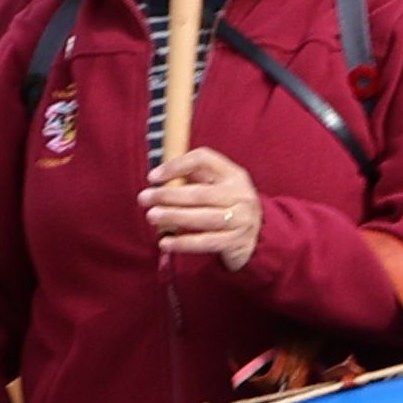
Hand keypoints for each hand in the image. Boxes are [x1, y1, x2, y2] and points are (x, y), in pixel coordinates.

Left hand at [142, 141, 263, 271]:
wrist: (258, 237)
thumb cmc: (227, 206)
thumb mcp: (218, 186)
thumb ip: (194, 179)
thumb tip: (156, 179)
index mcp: (233, 174)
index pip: (204, 160)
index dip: (176, 165)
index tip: (153, 177)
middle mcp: (240, 194)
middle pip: (201, 193)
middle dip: (168, 195)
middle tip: (144, 198)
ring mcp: (242, 219)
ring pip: (204, 218)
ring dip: (174, 216)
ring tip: (151, 216)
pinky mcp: (236, 241)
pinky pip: (206, 241)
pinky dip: (183, 243)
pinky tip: (165, 242)